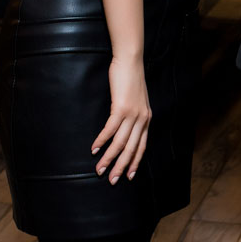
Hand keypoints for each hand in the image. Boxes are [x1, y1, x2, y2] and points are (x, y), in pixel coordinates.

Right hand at [91, 57, 151, 183]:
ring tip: (99, 169)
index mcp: (146, 119)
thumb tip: (125, 125)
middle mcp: (142, 120)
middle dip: (121, 167)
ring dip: (109, 158)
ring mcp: (132, 114)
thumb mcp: (136, 99)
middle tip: (112, 180)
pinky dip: (102, 140)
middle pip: (131, 149)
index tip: (129, 176)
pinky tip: (94, 148)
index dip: (135, 162)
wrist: (131, 61)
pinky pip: (110, 129)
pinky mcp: (121, 108)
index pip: (141, 146)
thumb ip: (134, 114)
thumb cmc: (131, 78)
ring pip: (120, 143)